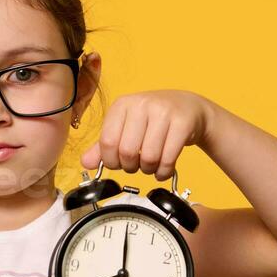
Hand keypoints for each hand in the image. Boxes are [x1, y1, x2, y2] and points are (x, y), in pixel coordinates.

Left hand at [80, 90, 213, 178]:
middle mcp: (141, 104)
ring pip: (148, 157)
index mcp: (122, 105)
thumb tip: (86, 163)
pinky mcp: (182, 123)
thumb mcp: (127, 127)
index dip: (111, 161)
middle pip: (127, 151)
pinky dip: (164, 172)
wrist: (190, 108)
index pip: (107, 142)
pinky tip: (164, 169)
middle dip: (131, 167)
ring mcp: (163, 112)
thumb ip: (105, 145)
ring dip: (149, 170)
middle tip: (137, 165)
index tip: (118, 164)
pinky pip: (168, 158)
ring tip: (152, 165)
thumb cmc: (154, 120)